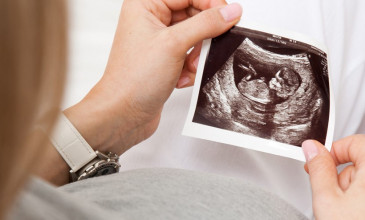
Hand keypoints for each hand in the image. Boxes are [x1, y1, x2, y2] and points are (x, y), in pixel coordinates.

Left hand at [65, 0, 242, 153]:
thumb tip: (230, 11)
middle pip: (192, 15)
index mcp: (145, 6)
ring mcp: (157, 42)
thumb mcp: (174, 44)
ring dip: (197, 54)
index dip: (210, 3)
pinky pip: (189, 55)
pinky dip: (190, 67)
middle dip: (203, 35)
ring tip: (190, 66)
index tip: (229, 15)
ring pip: (193, 37)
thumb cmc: (134, 79)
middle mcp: (150, 21)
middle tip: (209, 46)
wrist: (123, 114)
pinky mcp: (164, 61)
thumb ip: (206, 24)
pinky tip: (181, 79)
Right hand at [302, 135, 364, 218]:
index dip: (331, 152)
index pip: (352, 141)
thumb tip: (311, 148)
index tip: (319, 164)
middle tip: (334, 197)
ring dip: (352, 192)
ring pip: (364, 178)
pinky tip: (355, 214)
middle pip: (358, 161)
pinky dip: (360, 198)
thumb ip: (318, 169)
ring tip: (347, 211)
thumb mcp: (328, 200)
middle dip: (340, 177)